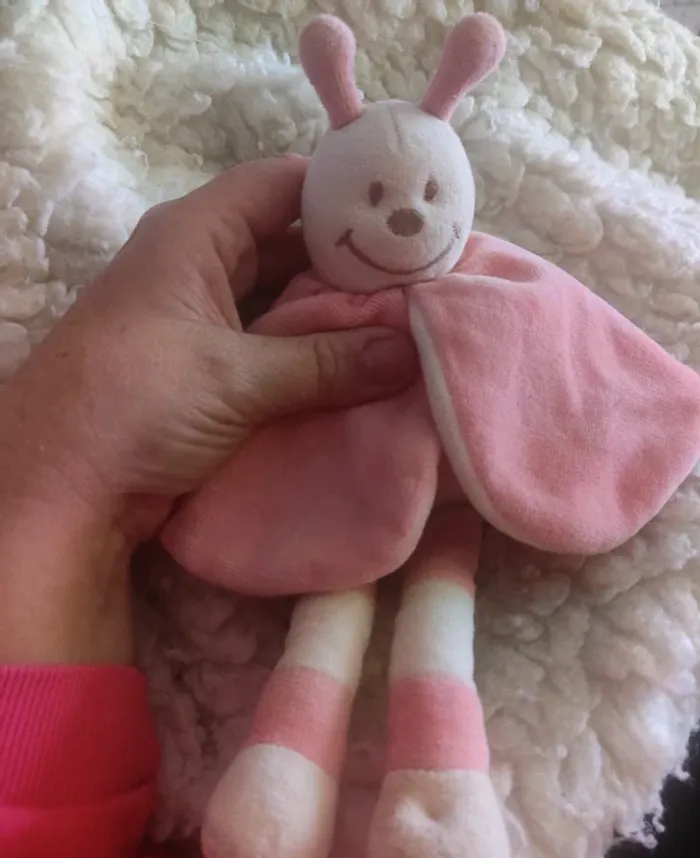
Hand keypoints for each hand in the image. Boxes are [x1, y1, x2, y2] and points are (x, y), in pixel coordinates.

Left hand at [0, 156, 416, 663]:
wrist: (62, 492)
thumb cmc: (133, 405)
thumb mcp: (235, 378)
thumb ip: (327, 362)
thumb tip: (411, 351)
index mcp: (196, 235)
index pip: (284, 185)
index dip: (348, 192)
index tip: (414, 217)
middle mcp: (203, 266)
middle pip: (292, 243)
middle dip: (355, 262)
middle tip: (427, 280)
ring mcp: (208, 321)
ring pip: (288, 300)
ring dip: (339, 316)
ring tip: (411, 324)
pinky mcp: (214, 370)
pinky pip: (278, 347)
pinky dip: (317, 356)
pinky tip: (368, 368)